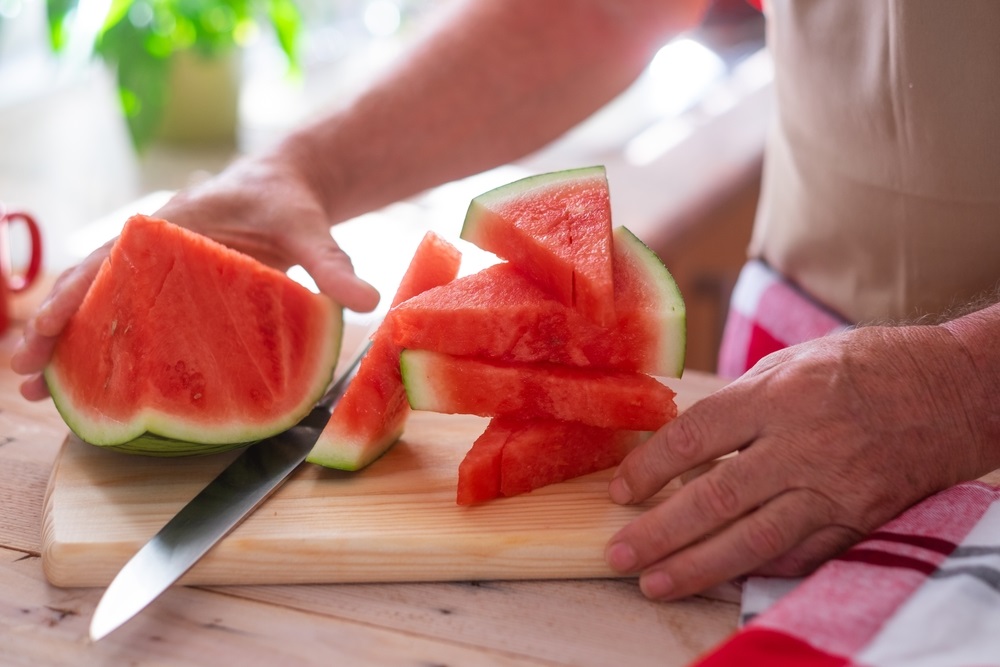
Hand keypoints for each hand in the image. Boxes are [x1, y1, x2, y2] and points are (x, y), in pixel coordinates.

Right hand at [10, 152, 379, 400]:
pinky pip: (127, 315)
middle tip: (22, 373)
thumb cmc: (287, 203)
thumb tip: (366, 302)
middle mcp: (152, 248)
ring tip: (35, 392)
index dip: (75, 293)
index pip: (111, 260)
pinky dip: (104, 345)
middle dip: (51, 327)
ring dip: (66, 345)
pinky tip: (90, 386)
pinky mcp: (169, 289)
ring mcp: (156, 270)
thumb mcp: (308, 229)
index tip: (45, 325)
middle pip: (88, 286)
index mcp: (171, 227)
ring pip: (98, 304)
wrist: (285, 187)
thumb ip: (331, 263)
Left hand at [604, 324, 995, 599]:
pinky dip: (757, 570)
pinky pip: (800, 554)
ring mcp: (832, 488)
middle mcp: (800, 445)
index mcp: (777, 396)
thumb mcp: (792, 362)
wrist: (950, 391)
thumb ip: (739, 404)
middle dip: (660, 532)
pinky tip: (721, 580)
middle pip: (715, 497)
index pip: (694, 437)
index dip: (649, 469)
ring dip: (697, 566)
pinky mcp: (858, 520)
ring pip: (753, 537)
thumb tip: (686, 444)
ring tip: (653, 583)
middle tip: (619, 554)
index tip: (620, 492)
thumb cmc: (863, 366)